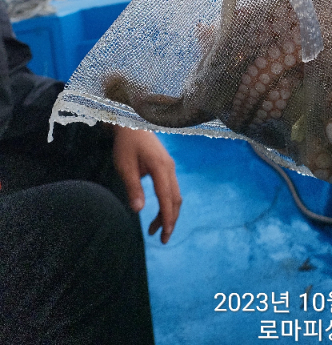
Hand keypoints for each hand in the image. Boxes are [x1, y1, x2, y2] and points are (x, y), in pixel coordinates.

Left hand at [112, 127, 181, 243]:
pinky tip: (158, 213)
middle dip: (170, 220)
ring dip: (168, 213)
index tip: (165, 235)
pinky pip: (172, 189)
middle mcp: (169, 167)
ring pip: (175, 195)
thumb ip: (132, 187)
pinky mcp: (167, 167)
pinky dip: (168, 204)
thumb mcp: (125, 166)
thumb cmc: (126, 144)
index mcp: (160, 167)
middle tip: (162, 239)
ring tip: (155, 230)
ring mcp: (170, 167)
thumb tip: (138, 211)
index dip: (167, 217)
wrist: (131, 124)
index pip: (167, 197)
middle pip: (175, 199)